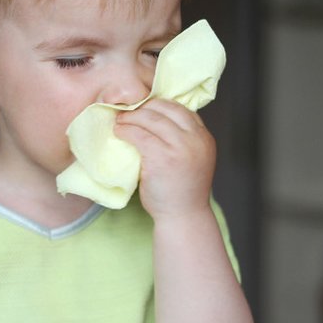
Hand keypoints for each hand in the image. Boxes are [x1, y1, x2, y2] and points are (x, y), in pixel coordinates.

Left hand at [114, 99, 215, 219]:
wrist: (182, 217)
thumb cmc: (181, 190)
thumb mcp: (191, 158)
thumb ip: (181, 139)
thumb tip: (153, 118)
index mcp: (204, 137)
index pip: (180, 108)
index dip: (159, 105)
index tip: (143, 108)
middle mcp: (196, 139)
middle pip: (165, 108)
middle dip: (143, 107)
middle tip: (128, 111)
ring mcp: (180, 147)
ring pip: (150, 118)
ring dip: (131, 117)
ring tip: (120, 120)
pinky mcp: (162, 157)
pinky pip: (140, 134)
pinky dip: (126, 130)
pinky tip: (119, 132)